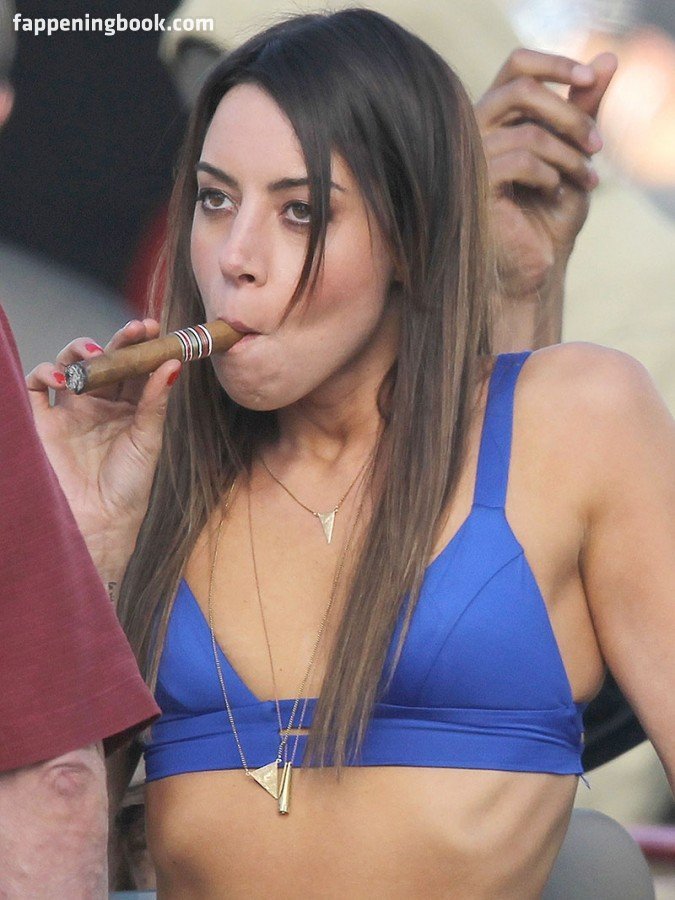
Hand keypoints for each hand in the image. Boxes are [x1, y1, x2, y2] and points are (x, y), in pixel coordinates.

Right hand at [26, 319, 180, 582]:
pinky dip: (44, 373)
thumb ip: (155, 401)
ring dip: (78, 350)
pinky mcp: (42, 422)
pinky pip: (36, 387)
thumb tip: (173, 363)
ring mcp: (69, 411)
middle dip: (117, 341)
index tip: (154, 328)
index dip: (141, 345)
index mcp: (128, 407)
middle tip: (135, 330)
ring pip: (69, 365)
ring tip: (92, 353)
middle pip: (104, 360)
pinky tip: (61, 378)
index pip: (134, 366)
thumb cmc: (129, 484)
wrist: (99, 520)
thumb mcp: (147, 439)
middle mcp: (98, 404)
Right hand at [475, 48, 616, 303]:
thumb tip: (608, 58)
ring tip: (585, 180)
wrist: (535, 267)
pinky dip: (549, 174)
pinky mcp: (474, 188)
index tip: (592, 78)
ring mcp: (471, 161)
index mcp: (496, 119)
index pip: (517, 65)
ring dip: (568, 155)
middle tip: (598, 145)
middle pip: (521, 88)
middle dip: (569, 113)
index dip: (554, 63)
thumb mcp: (574, 153)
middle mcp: (476, 133)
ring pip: (528, 132)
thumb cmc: (550, 215)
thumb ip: (584, 108)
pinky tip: (554, 193)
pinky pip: (520, 161)